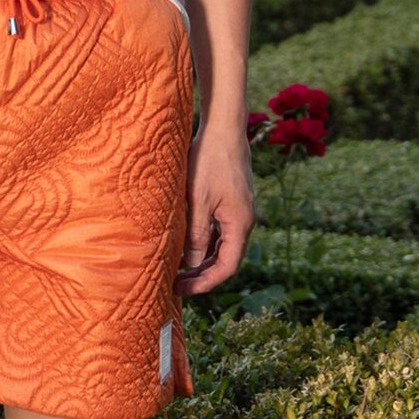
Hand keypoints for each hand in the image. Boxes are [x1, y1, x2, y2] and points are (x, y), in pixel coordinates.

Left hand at [176, 127, 256, 295]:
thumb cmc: (209, 161)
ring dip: (202, 259)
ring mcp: (239, 211)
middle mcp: (244, 220)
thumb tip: (189, 264)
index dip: (205, 283)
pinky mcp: (231, 201)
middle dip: (201, 275)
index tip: (183, 290)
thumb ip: (195, 234)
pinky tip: (185, 244)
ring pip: (222, 246)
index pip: (227, 267)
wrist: (223, 128)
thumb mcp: (197, 201)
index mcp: (240, 223)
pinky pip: (220, 230)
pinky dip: (204, 242)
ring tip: (176, 268)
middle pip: (226, 260)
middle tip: (174, 284)